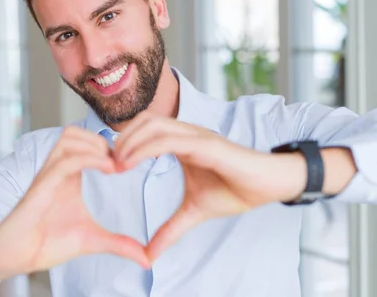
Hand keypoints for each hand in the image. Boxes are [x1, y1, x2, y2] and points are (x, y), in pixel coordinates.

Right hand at [0, 126, 149, 280]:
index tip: (129, 164)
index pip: (84, 142)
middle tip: (122, 161)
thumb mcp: (93, 240)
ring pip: (69, 137)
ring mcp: (48, 174)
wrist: (19, 257)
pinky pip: (65, 160)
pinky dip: (89, 159)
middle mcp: (57, 169)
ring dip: (95, 145)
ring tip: (114, 165)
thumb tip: (146, 259)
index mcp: (68, 175)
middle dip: (102, 140)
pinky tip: (108, 170)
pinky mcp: (42, 185)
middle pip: (75, 131)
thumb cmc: (48, 242)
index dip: (109, 146)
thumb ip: (119, 244)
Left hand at [113, 113, 305, 261]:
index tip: (109, 166)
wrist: (268, 186)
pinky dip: (145, 148)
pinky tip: (129, 163)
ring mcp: (196, 136)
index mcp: (182, 142)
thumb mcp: (194, 212)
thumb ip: (170, 229)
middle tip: (107, 164)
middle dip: (121, 139)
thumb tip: (149, 254)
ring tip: (116, 164)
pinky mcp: (205, 144)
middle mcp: (186, 133)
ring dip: (129, 141)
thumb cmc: (235, 191)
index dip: (124, 143)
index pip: (145, 130)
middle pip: (144, 120)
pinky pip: (168, 139)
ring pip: (153, 124)